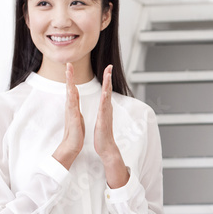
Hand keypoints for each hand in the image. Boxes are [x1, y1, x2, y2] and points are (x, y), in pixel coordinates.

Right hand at [52, 62, 84, 168]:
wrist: (72, 145)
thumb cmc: (75, 131)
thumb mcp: (76, 115)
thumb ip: (74, 106)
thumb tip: (73, 98)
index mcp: (73, 106)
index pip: (72, 89)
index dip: (71, 78)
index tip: (71, 67)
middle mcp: (70, 107)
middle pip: (69, 88)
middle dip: (69, 76)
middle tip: (68, 64)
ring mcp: (71, 112)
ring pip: (70, 94)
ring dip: (69, 83)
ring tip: (68, 73)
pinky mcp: (73, 118)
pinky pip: (72, 106)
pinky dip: (72, 98)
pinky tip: (72, 91)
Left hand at [93, 65, 127, 187]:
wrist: (106, 147)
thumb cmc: (103, 135)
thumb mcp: (102, 119)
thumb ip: (104, 110)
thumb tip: (105, 105)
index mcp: (105, 108)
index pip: (105, 91)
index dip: (106, 80)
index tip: (107, 69)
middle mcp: (107, 109)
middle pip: (108, 90)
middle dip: (108, 77)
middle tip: (109, 66)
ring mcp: (106, 114)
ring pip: (107, 96)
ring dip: (108, 85)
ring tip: (108, 74)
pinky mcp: (104, 120)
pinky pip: (104, 108)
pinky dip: (105, 99)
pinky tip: (105, 92)